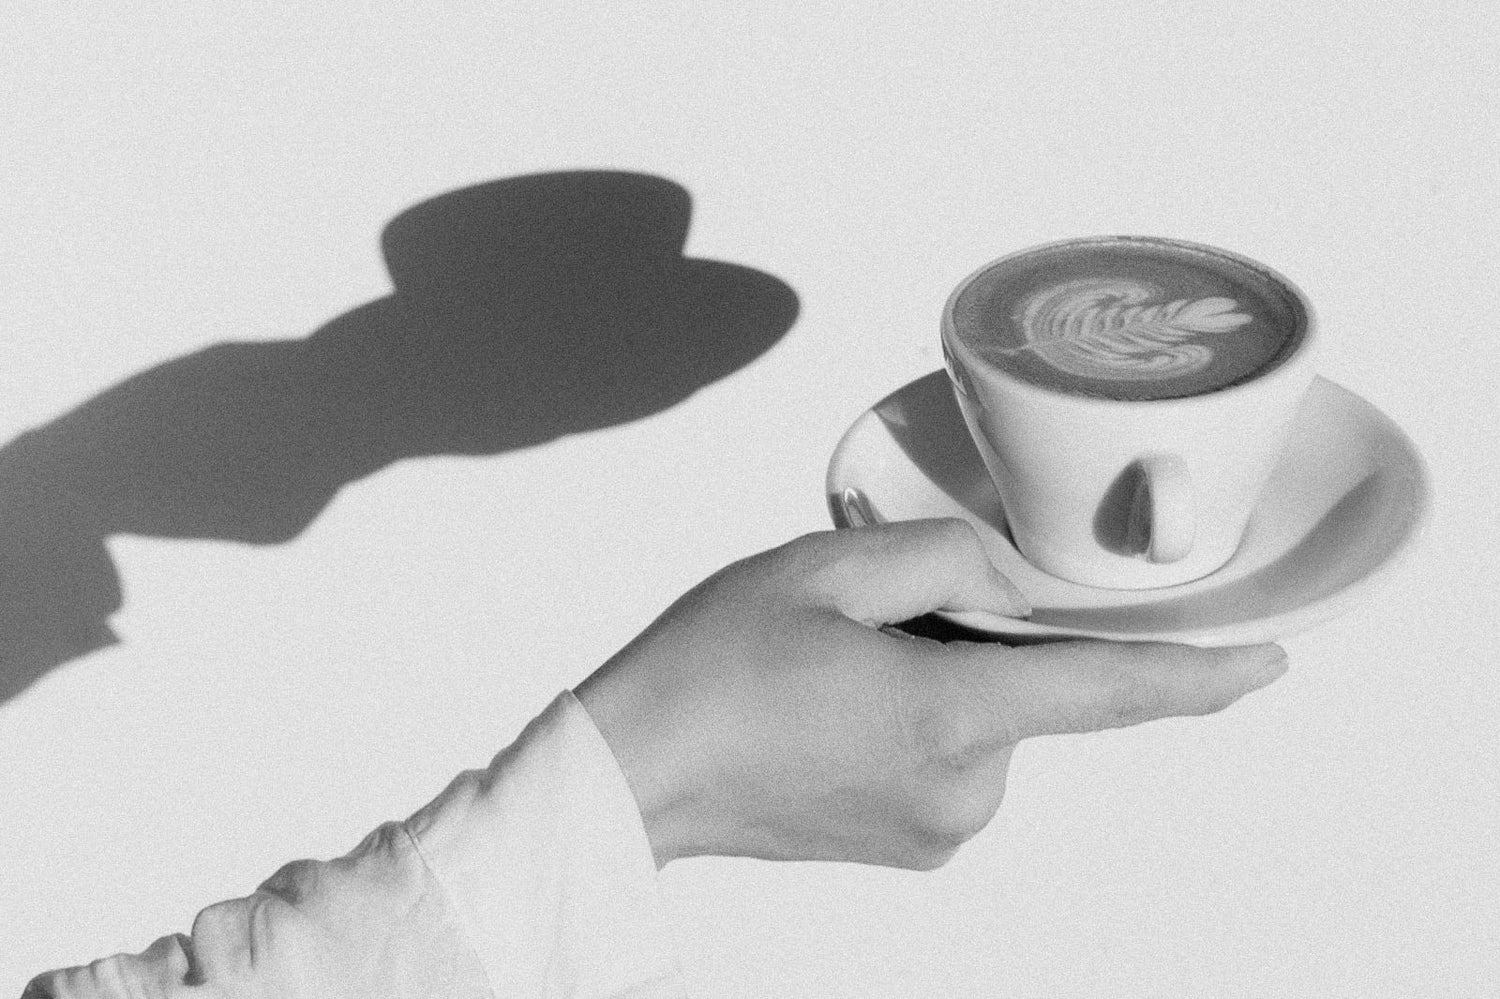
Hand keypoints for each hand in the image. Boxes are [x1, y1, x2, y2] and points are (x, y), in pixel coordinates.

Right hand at [573, 520, 1286, 869]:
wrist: (637, 775)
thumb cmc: (710, 671)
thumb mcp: (819, 569)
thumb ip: (936, 556)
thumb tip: (1000, 578)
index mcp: (945, 716)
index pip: (1105, 694)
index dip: (1198, 678)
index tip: (1268, 663)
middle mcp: (961, 789)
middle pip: (1024, 685)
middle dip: (978, 635)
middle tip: (871, 619)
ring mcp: (939, 828)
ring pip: (987, 719)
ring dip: (943, 676)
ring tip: (838, 668)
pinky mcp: (915, 844)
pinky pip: (955, 756)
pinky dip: (924, 716)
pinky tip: (841, 706)